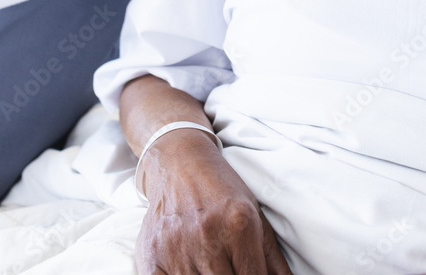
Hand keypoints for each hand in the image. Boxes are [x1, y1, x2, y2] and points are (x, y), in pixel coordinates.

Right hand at [135, 130, 292, 273]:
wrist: (178, 162)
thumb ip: (272, 259)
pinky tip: (188, 270)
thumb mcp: (255, 215)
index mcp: (239, 224)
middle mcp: (208, 234)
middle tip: (227, 267)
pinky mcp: (152, 254)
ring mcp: (177, 246)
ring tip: (209, 264)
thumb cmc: (220, 190)